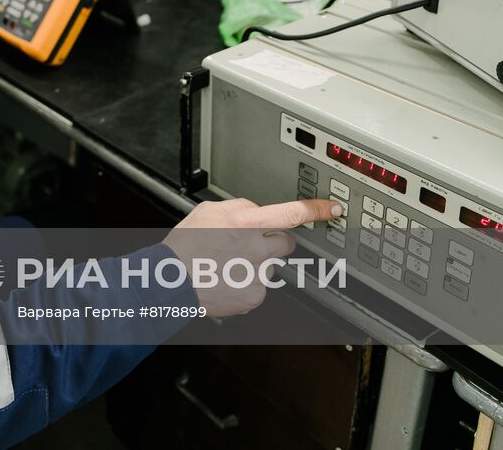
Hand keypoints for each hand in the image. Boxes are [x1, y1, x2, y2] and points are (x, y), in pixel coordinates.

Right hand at [162, 198, 341, 318]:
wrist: (171, 281)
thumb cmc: (185, 246)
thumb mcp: (208, 210)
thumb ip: (239, 206)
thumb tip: (256, 209)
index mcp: (246, 223)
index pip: (291, 214)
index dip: (316, 210)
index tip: (331, 210)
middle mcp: (256, 248)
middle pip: (285, 242)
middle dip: (273, 241)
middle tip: (248, 244)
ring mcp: (257, 274)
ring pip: (270, 265)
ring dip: (255, 264)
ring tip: (226, 264)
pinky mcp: (254, 296)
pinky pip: (259, 286)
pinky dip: (246, 283)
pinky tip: (227, 279)